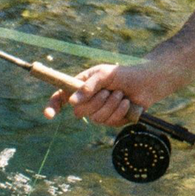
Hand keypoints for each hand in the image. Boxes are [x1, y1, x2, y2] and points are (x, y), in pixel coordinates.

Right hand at [44, 62, 161, 128]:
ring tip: (121, 94)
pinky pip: (109, 121)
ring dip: (111, 104)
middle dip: (96, 101)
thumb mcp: (104, 74)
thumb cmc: (122, 74)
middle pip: (79, 112)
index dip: (53, 106)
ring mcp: (98, 112)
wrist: (145, 83)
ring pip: (95, 118)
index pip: (61, 98)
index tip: (49, 114)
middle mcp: (87, 101)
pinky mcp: (111, 121)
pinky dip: (120, 110)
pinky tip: (127, 103)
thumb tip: (73, 102)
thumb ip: (89, 86)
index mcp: (80, 87)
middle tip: (108, 91)